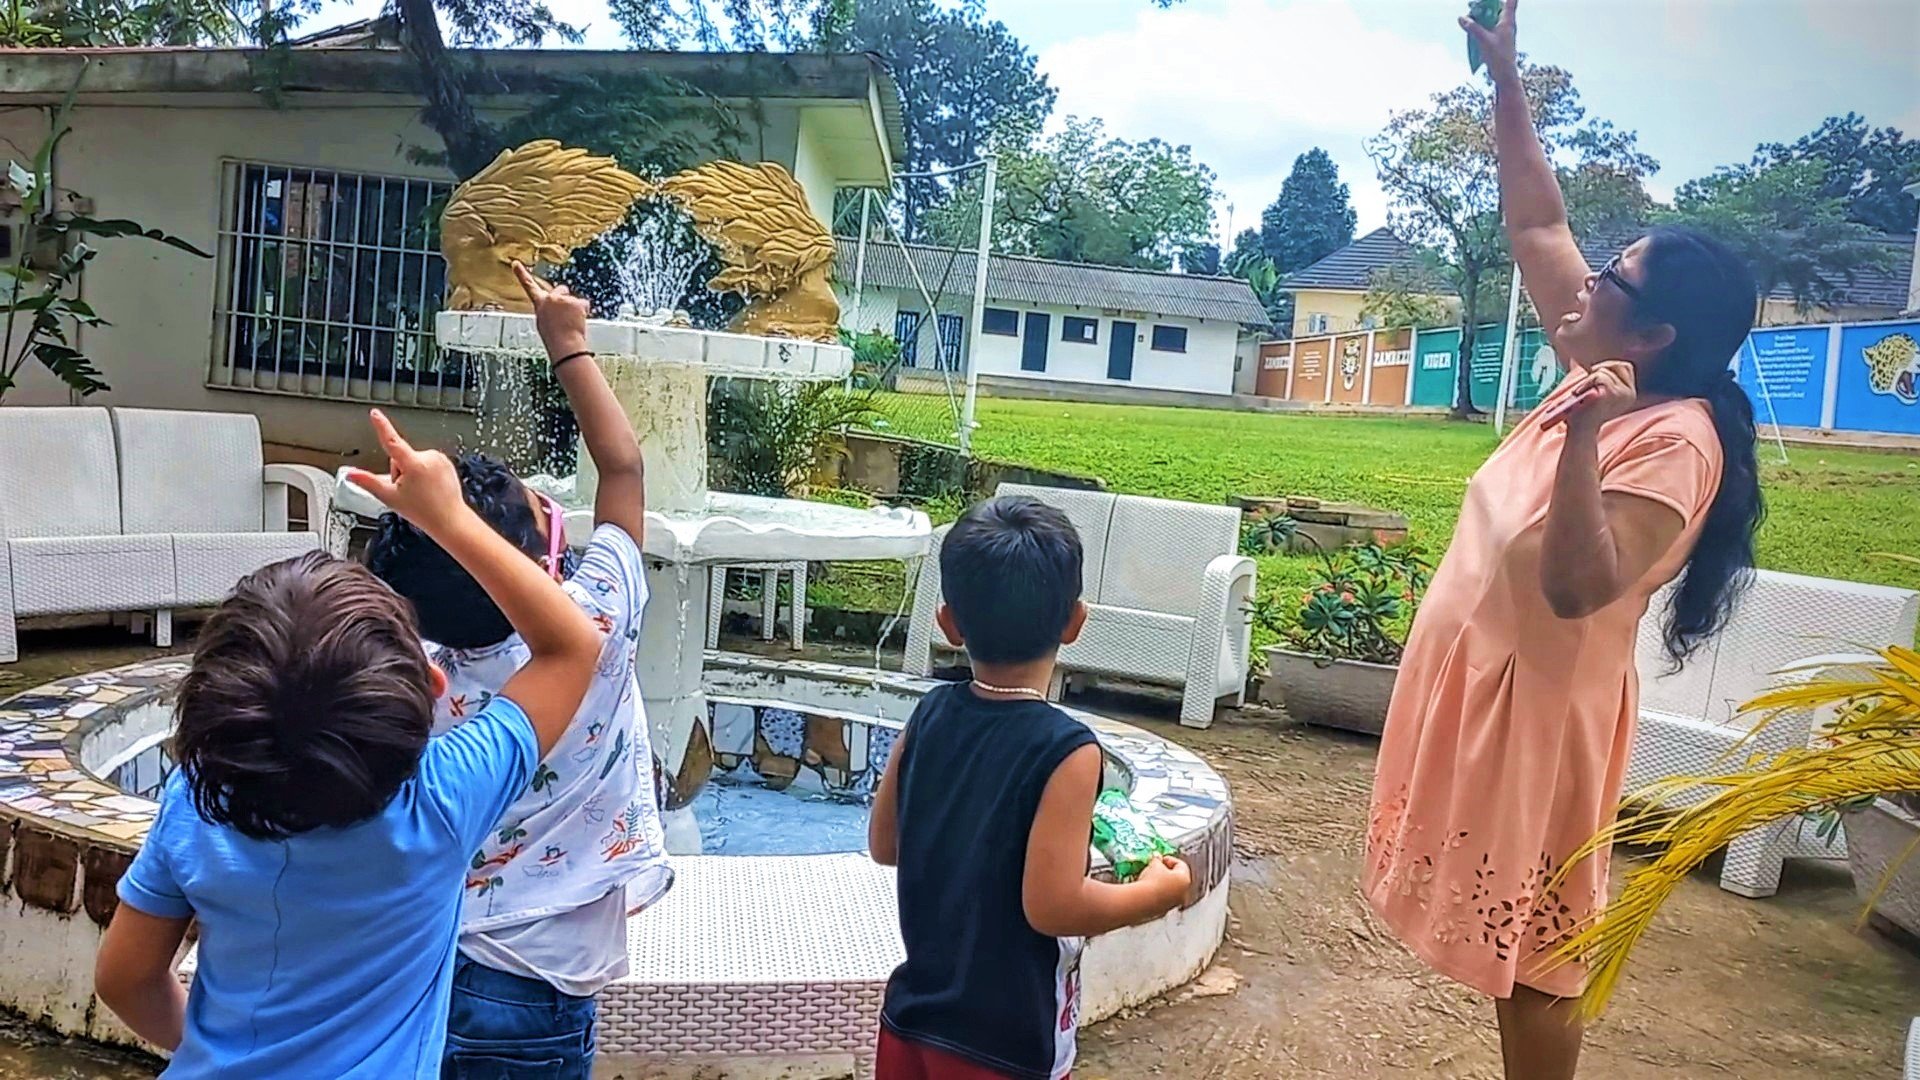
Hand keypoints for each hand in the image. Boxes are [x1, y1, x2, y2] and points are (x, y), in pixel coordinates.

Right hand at [345, 409, 467, 534]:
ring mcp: (440, 460)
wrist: (450, 520)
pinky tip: (429, 489)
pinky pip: (427, 464)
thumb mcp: (389, 497)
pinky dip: (425, 474)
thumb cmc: (424, 512)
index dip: (382, 426)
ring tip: (420, 492)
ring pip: (414, 461)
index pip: (392, 441)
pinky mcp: (447, 463)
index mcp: (413, 464)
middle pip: (401, 458)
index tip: (375, 414)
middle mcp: (428, 457)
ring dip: (412, 474)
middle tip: (407, 491)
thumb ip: (367, 482)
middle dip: (399, 473)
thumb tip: (351, 475)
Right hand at [514, 261, 591, 361]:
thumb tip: (557, 308)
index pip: (529, 286)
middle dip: (565, 298)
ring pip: (574, 299)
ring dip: (575, 308)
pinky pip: (584, 304)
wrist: (564, 344)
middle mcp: (550, 298)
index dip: (521, 274)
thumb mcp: (545, 322)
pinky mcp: (576, 302)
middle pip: (561, 290)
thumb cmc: (554, 338)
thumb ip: (549, 310)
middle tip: (566, 315)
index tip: (515, 263)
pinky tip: (579, 322)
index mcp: (540, 304)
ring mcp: (563, 299)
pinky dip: (584, 312)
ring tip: (571, 323)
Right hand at [1136, 855, 1192, 911]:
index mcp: (1184, 880)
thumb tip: (1157, 859)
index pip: (1180, 865)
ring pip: (1170, 890)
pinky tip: (1146, 890)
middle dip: (1165, 872)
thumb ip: (1157, 860)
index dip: (1169, 860)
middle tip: (1154, 868)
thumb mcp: (1154, 865)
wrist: (1141, 902)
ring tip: (1148, 879)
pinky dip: (1157, 894)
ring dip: (1161, 884)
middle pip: (1176, 878)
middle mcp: (1183, 893)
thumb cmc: (1151, 881)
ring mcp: (1174, 904)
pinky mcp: (1164, 911)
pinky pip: (1163, 899)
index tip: (1159, 859)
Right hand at [1461, 0, 1519, 80]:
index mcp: (1507, 21)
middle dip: (1485, 5)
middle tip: (1472, 6)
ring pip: (1492, 18)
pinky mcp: (1498, 40)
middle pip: (1498, 8)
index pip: (1511, 2)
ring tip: (1470, 17)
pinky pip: (1489, 28)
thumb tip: (1462, 18)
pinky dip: (1482, 26)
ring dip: (1482, 16)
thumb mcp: (1484, 40)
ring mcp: (1502, 32)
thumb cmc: (1499, 57)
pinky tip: (1472, 29)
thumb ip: (1473, 28)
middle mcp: (1507, 24)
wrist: (1505, 74)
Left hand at [1548, 360, 1637, 434]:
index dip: (1608, 367)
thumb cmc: (1585, 412)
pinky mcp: (1611, 394)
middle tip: (1587, 382)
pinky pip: (1598, 377)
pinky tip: (1579, 393)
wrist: (1581, 430)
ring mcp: (1622, 393)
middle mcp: (1629, 393)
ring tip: (1580, 393)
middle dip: (1600, 369)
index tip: (1593, 375)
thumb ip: (1594, 378)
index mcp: (1629, 393)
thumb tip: (1574, 360)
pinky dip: (1586, 383)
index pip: (1625, 367)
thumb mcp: (1595, 393)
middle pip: (1618, 365)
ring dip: (1588, 380)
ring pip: (1604, 371)